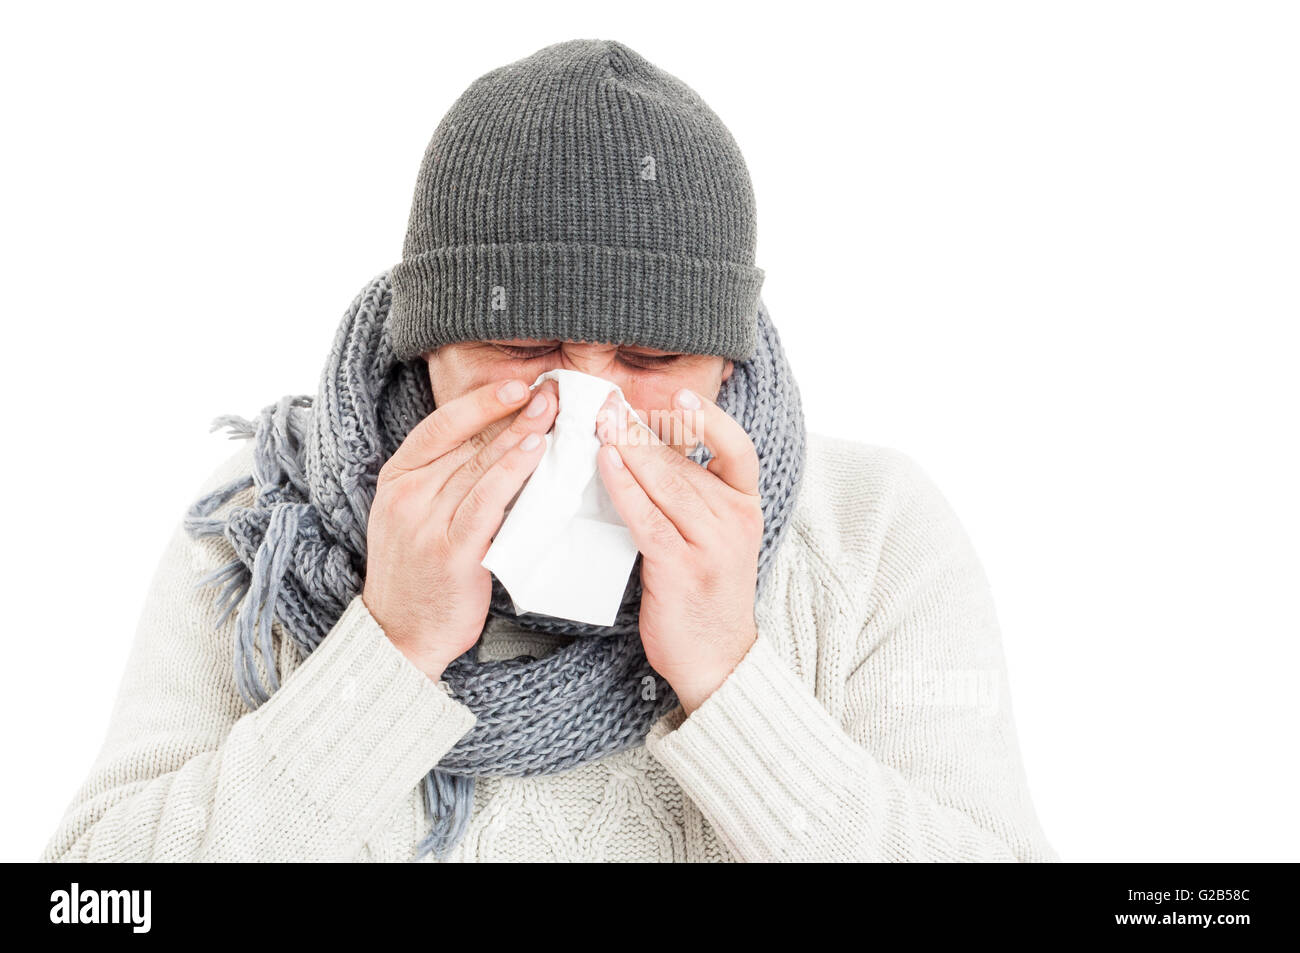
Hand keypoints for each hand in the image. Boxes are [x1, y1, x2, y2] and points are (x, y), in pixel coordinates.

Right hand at [362, 377, 557, 680]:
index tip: (517, 384)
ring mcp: (426, 523)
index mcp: (396, 478)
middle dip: (513, 412)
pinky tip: (535, 453)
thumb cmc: (419, 573)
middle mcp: (406, 495)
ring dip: (520, 435)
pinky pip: (487, 502)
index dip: (480, 401)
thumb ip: (445, 478)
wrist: (400, 634)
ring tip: (551, 412)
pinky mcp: (451, 552)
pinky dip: (513, 473)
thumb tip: (498, 440)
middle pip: (467, 442)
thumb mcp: (416, 515)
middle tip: (551, 391)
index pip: (440, 425)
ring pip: (480, 466)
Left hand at [595, 388, 762, 714]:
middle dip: (643, 427)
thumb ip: (691, 495)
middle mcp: (735, 520)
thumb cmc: (705, 593)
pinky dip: (623, 486)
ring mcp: (711, 545)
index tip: (680, 393)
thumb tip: (643, 447)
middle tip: (609, 402)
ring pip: (665, 483)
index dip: (710, 418)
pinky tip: (605, 463)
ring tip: (600, 423)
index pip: (737, 449)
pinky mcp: (681, 568)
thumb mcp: (712, 536)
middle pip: (685, 461)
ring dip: (628, 449)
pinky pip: (646, 517)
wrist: (716, 659)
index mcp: (745, 507)